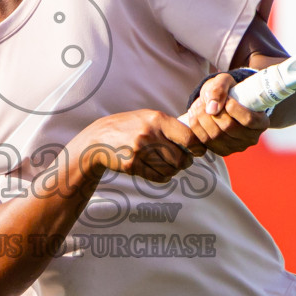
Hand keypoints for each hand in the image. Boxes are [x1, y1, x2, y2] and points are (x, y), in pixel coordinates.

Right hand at [79, 110, 205, 182]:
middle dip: (185, 162)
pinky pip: (158, 177)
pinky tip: (156, 170)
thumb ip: (170, 126)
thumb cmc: (130, 127)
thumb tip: (197, 140)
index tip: (197, 151)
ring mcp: (140, 150)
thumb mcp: (148, 118)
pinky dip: (162, 177)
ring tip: (166, 164)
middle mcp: (149, 134)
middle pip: (181, 158)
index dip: (197, 147)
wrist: (99, 138)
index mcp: (157, 119)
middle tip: (182, 161)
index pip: (188, 137)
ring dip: (172, 171)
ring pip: (171, 170)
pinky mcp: (132, 165)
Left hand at [184, 73, 270, 155]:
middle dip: (212, 112)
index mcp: (261, 122)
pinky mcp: (222, 151)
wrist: (225, 103)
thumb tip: (211, 109)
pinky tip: (194, 115)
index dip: (234, 109)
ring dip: (202, 119)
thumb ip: (220, 89)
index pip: (248, 119)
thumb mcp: (226, 82)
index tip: (226, 98)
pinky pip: (206, 142)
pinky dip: (196, 127)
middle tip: (203, 101)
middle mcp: (251, 138)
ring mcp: (237, 147)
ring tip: (197, 106)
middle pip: (229, 127)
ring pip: (215, 135)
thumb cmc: (230, 91)